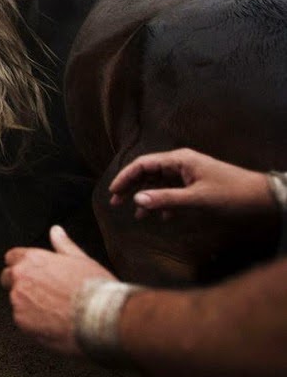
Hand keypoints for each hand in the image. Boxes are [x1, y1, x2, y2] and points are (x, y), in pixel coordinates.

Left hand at [1, 226, 115, 355]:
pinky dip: (34, 324)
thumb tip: (56, 230)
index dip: (21, 265)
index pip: (12, 257)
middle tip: (43, 294)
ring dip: (28, 305)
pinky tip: (54, 324)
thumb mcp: (81, 260)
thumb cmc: (94, 287)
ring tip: (55, 312)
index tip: (32, 273)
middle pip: (7, 279)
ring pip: (16, 302)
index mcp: (32, 259)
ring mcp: (19, 301)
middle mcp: (20, 278)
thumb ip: (63, 245)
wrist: (102, 317)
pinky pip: (23, 322)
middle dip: (19, 284)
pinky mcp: (22, 323)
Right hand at [109, 148, 274, 219]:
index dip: (125, 177)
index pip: (143, 164)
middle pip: (147, 173)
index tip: (113, 192)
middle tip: (115, 203)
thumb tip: (137, 199)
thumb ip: (166, 199)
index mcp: (179, 160)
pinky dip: (163, 203)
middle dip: (131, 187)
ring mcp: (188, 174)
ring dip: (147, 197)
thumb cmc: (232, 194)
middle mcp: (181, 163)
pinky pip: (171, 191)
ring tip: (137, 214)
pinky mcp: (195, 185)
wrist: (263, 198)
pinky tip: (162, 216)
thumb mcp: (197, 199)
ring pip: (158, 183)